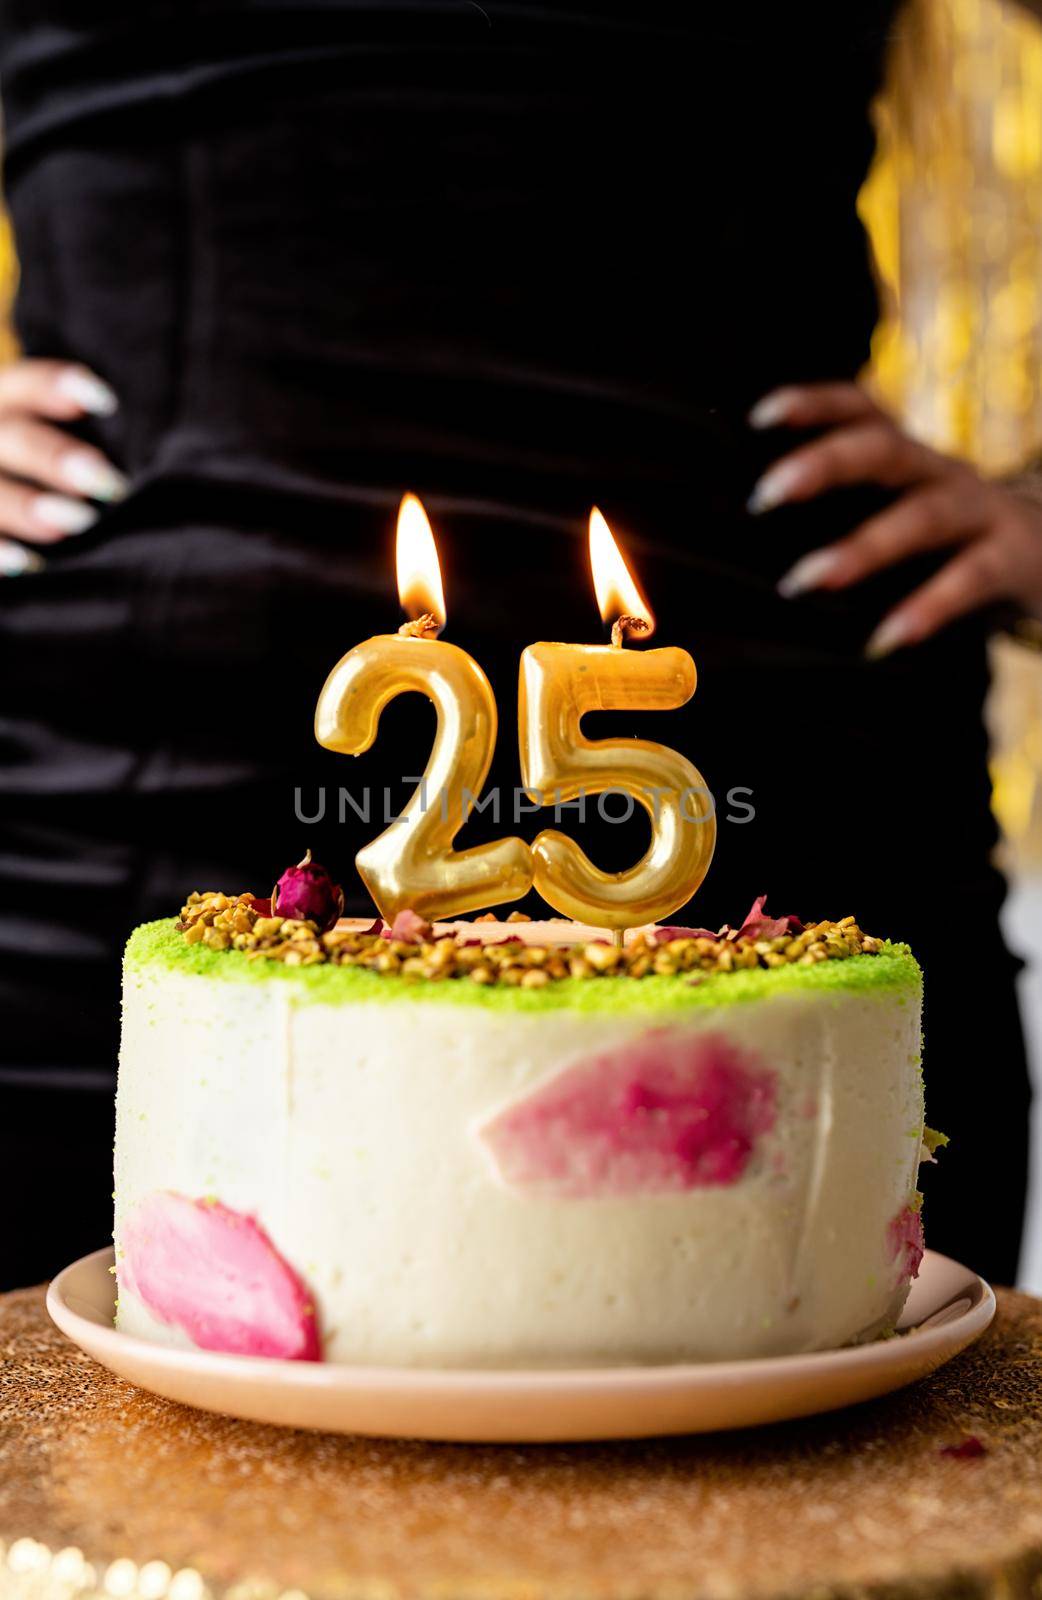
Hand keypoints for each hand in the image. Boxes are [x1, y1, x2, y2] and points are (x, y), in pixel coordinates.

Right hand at [0, 359, 125, 577]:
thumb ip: (94, 435)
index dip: (58, 387)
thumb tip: (147, 453)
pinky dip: (0, 551)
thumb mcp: (62, 435)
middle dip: (57, 457)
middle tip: (107, 481)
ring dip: (29, 506)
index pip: (27, 385)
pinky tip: (29, 562)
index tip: (108, 402)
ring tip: (79, 521)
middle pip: (15, 438)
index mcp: (6, 401)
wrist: (8, 504)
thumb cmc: (54, 465)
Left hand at [747, 382, 1041, 656]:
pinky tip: (886, 639)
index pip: (862, 410)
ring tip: (804, 581)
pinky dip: (927, 607)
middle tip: (764, 496)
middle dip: (824, 465)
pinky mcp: (1014, 560)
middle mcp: (942, 473)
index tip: (759, 415)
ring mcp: (981, 514)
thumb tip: (742, 550)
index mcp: (908, 459)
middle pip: (884, 452)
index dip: (814, 403)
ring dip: (862, 547)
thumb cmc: (951, 543)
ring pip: (922, 516)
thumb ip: (846, 515)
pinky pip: (970, 579)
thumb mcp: (904, 512)